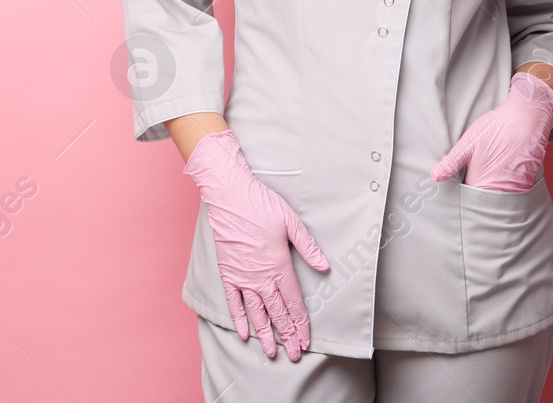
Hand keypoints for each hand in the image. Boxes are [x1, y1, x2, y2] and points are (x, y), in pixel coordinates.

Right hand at [183, 130, 329, 360]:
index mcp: (279, 265)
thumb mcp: (292, 223)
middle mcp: (261, 277)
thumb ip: (308, 247)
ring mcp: (242, 277)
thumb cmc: (262, 206)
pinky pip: (233, 301)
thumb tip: (324, 266)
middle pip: (276, 313)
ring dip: (264, 334)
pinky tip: (243, 333)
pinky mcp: (228, 273)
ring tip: (270, 353)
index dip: (300, 324)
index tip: (305, 340)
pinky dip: (238, 318)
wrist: (230, 197)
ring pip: (255, 313)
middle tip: (294, 355)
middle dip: (286, 335)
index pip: (293, 303)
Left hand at [431, 71, 552, 192]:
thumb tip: (435, 177)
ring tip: (492, 173)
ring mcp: (515, 187)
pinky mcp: (527, 182)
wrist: (525, 118)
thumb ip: (452, 162)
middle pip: (485, 201)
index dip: (463, 196)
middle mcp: (498, 189)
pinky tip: (505, 171)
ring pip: (500, 197)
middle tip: (477, 179)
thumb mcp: (469, 142)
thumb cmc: (495, 127)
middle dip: (479, 196)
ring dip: (495, 191)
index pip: (468, 201)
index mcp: (480, 182)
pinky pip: (515, 192)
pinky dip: (509, 187)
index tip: (461, 189)